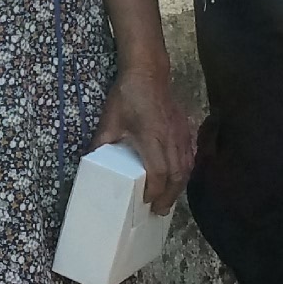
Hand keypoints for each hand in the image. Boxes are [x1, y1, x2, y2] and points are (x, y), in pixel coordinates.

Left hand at [93, 60, 196, 211]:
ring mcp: (181, 134)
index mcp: (152, 137)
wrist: (148, 73)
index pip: (158, 172)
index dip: (154, 191)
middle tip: (159, 211)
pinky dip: (185, 172)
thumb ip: (102, 143)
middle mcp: (170, 139)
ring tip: (168, 200)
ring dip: (179, 187)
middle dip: (170, 197)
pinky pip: (190, 156)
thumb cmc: (128, 96)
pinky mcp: (186, 129)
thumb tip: (92, 162)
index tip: (145, 201)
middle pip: (177, 176)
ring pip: (187, 167)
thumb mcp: (109, 120)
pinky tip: (178, 178)